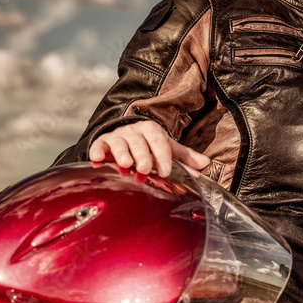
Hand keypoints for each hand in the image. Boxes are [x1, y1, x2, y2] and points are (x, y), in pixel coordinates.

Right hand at [88, 121, 209, 176]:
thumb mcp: (166, 147)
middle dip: (143, 155)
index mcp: (151, 130)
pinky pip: (98, 145)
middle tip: (146, 168)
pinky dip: (97, 151)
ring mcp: (117, 136)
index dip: (162, 156)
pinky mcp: (101, 143)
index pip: (159, 141)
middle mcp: (134, 131)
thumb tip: (205, 163)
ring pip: (119, 143)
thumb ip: (183, 157)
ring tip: (126, 164)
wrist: (123, 133)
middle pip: (138, 142)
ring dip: (122, 153)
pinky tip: (97, 159)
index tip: (166, 171)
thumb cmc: (147, 144)